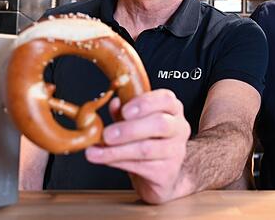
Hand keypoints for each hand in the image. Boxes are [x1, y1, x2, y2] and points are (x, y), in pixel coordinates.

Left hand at [84, 89, 191, 203]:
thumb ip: (124, 111)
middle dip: (130, 129)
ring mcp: (175, 152)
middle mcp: (179, 129)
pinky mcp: (167, 173)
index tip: (124, 111)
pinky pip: (141, 167)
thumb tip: (114, 103)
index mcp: (172, 109)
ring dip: (118, 150)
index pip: (166, 100)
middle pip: (160, 125)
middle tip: (107, 135)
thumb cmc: (147, 139)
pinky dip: (119, 162)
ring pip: (147, 149)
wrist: (159, 172)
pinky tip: (105, 159)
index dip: (145, 104)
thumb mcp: (135, 120)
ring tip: (96, 151)